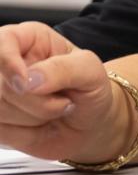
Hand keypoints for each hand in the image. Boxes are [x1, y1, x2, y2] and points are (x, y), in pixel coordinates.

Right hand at [0, 22, 117, 161]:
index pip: (3, 41)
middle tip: (64, 99)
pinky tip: (40, 126)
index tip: (24, 82)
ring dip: (35, 118)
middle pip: (1, 85)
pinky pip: (0, 132)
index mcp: (30, 40)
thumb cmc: (90, 89)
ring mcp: (0, 94)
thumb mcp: (91, 71)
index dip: (8, 61)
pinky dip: (25, 134)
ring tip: (55, 109)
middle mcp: (9, 64)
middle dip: (38, 101)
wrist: (92, 122)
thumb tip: (29, 79)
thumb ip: (64, 68)